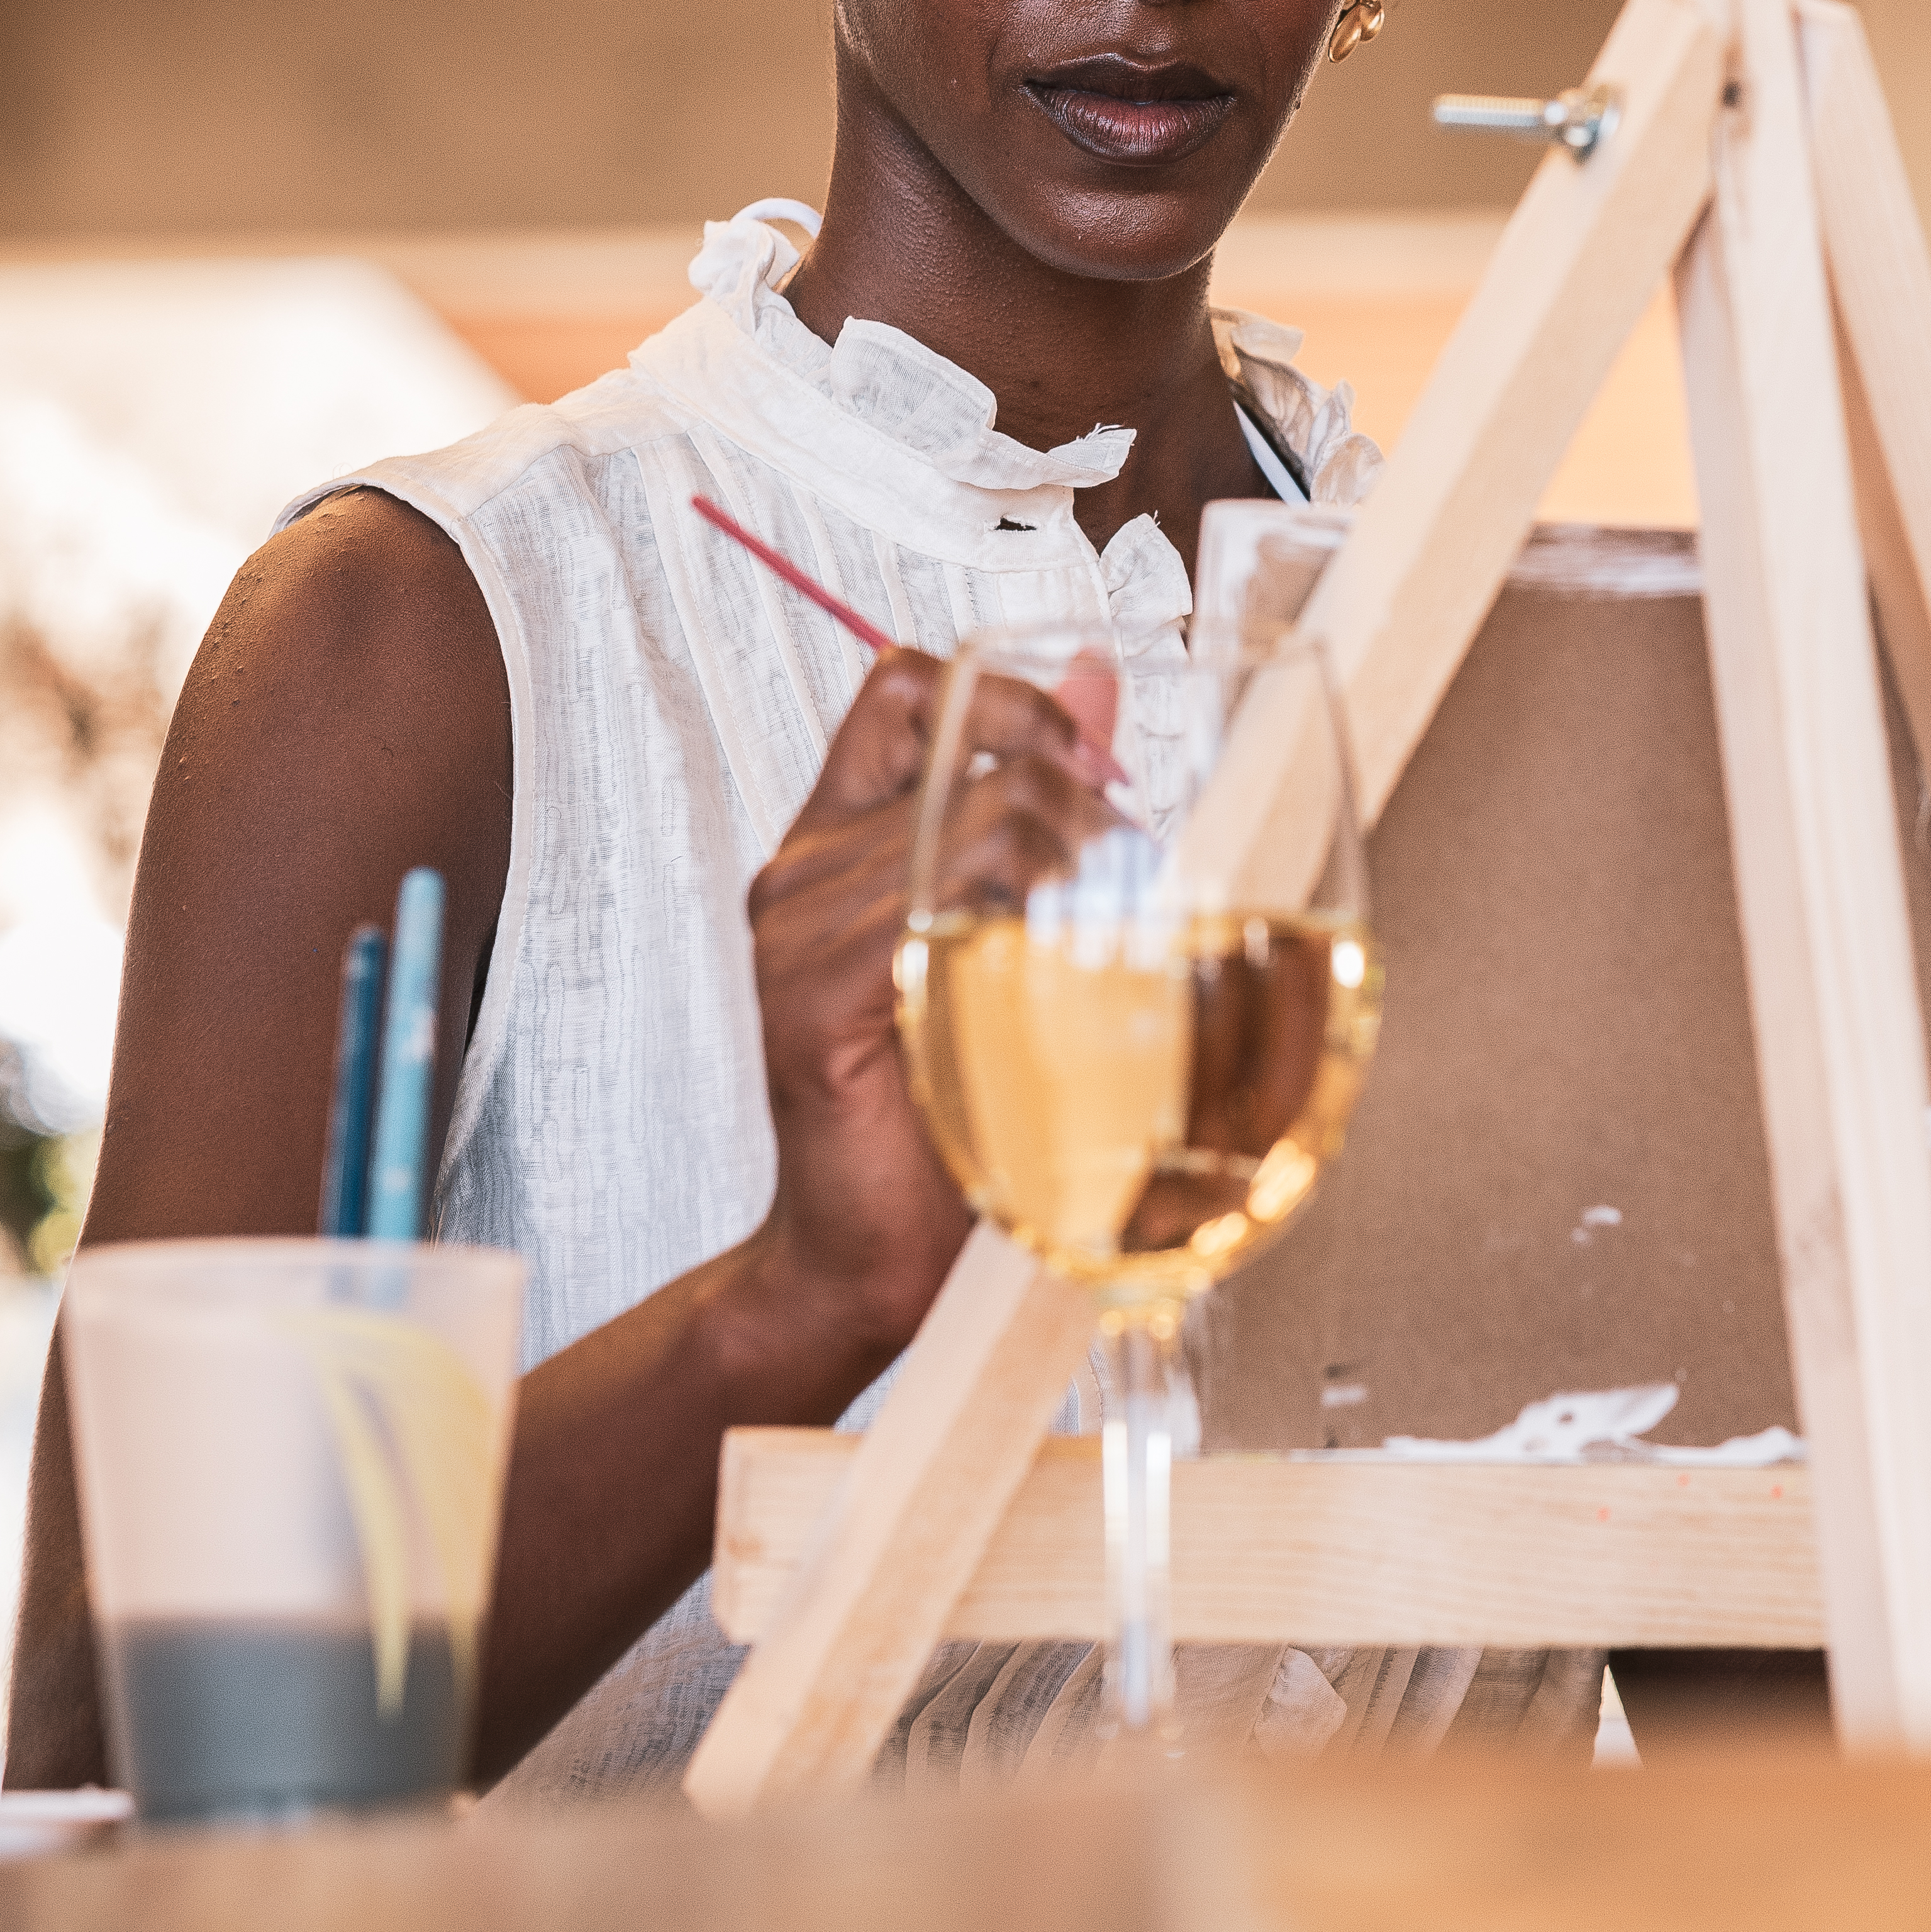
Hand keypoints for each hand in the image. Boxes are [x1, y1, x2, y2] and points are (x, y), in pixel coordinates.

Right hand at [737, 640, 1120, 1389]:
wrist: (869, 1254)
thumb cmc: (943, 1105)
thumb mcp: (999, 930)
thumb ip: (1037, 796)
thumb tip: (1100, 677)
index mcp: (838, 840)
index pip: (906, 688)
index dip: (1009, 698)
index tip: (1093, 766)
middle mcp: (803, 870)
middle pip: (968, 758)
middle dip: (1080, 805)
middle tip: (1133, 881)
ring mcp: (797, 931)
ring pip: (969, 826)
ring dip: (1071, 868)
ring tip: (1108, 933)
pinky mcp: (813, 997)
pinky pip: (926, 910)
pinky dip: (1012, 925)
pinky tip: (1047, 971)